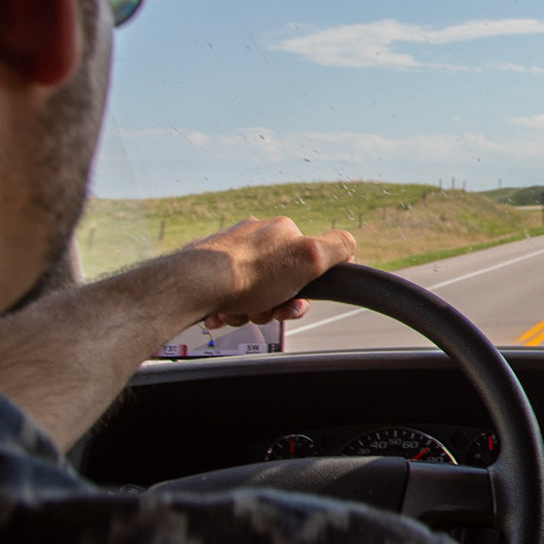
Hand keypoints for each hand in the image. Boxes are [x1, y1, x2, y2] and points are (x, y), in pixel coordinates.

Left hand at [182, 216, 356, 329]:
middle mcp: (255, 235)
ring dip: (251, 309)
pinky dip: (229, 307)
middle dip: (276, 303)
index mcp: (282, 230)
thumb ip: (338, 246)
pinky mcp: (206, 267)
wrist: (193, 286)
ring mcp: (230, 250)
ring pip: (253, 290)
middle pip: (280, 280)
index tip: (294, 303)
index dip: (307, 290)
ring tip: (239, 313)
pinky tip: (223, 313)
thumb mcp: (310, 258)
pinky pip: (227, 293)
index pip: (309, 262)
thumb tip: (350, 244)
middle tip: (265, 312)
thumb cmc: (248, 275)